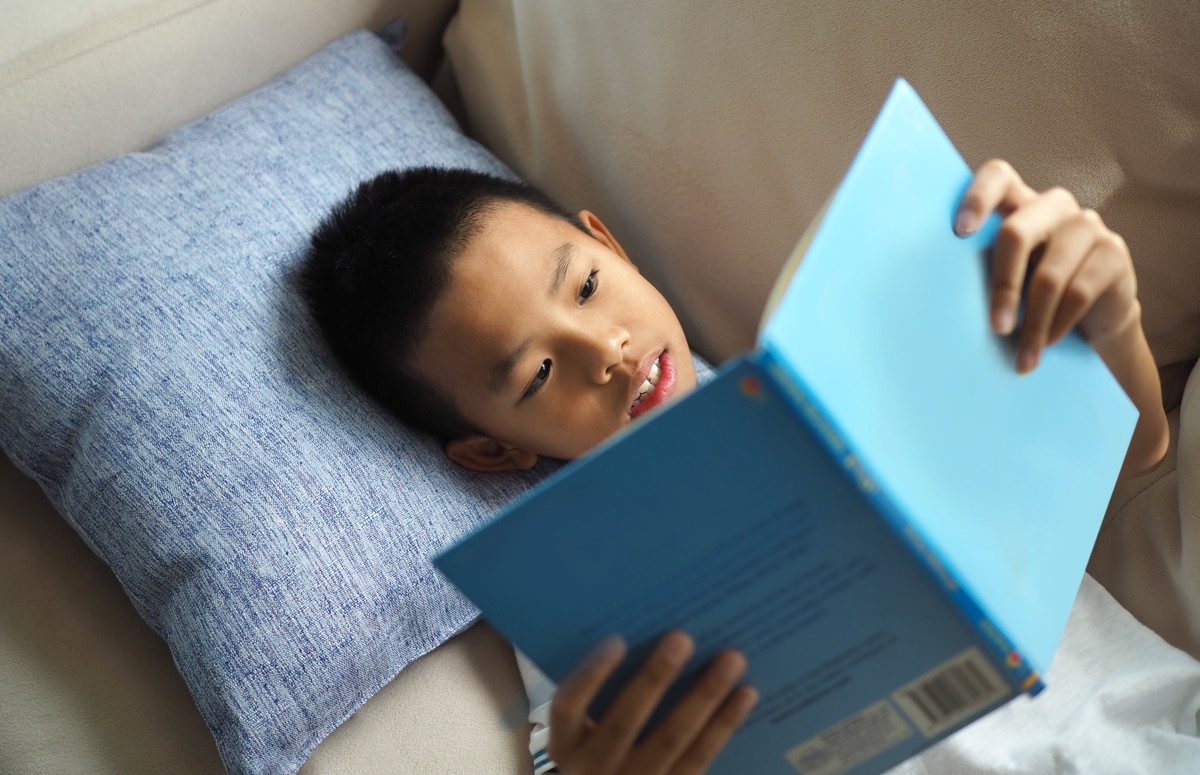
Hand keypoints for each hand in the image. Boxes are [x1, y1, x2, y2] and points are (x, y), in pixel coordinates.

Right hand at [548, 631, 757, 774]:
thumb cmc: (604, 738)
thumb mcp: (588, 725)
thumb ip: (605, 688)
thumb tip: (649, 627)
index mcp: (565, 741)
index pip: (567, 706)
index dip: (590, 674)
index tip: (616, 639)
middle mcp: (593, 768)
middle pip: (622, 723)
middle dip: (654, 679)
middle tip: (682, 638)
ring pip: (670, 740)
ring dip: (704, 696)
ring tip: (731, 659)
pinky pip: (699, 758)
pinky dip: (724, 724)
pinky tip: (745, 694)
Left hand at [955, 160, 1167, 475]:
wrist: (1092, 320)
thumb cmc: (1028, 296)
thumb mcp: (1000, 278)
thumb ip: (975, 268)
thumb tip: (909, 294)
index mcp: (1017, 203)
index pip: (998, 176)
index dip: (977, 196)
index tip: (959, 232)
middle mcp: (1054, 207)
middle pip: (1018, 230)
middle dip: (1001, 285)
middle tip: (993, 327)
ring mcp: (1087, 226)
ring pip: (1050, 274)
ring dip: (1031, 322)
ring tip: (1021, 356)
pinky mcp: (1114, 254)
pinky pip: (1079, 292)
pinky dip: (1057, 325)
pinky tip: (1045, 347)